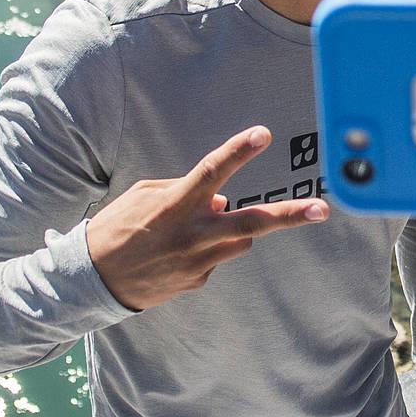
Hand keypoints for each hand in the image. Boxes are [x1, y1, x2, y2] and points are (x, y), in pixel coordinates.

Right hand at [85, 126, 326, 311]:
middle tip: (323, 209)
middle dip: (290, 216)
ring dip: (230, 231)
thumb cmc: (117, 228)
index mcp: (176, 204)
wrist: (92, 280)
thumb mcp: (144, 196)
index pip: (212, 172)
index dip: (238, 152)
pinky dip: (204, 253)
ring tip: (192, 234)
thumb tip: (221, 200)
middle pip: (252, 222)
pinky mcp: (196, 282)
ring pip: (239, 239)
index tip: (263, 134)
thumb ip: (185, 190)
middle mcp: (193, 234)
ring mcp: (197, 262)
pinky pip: (215, 260)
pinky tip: (173, 257)